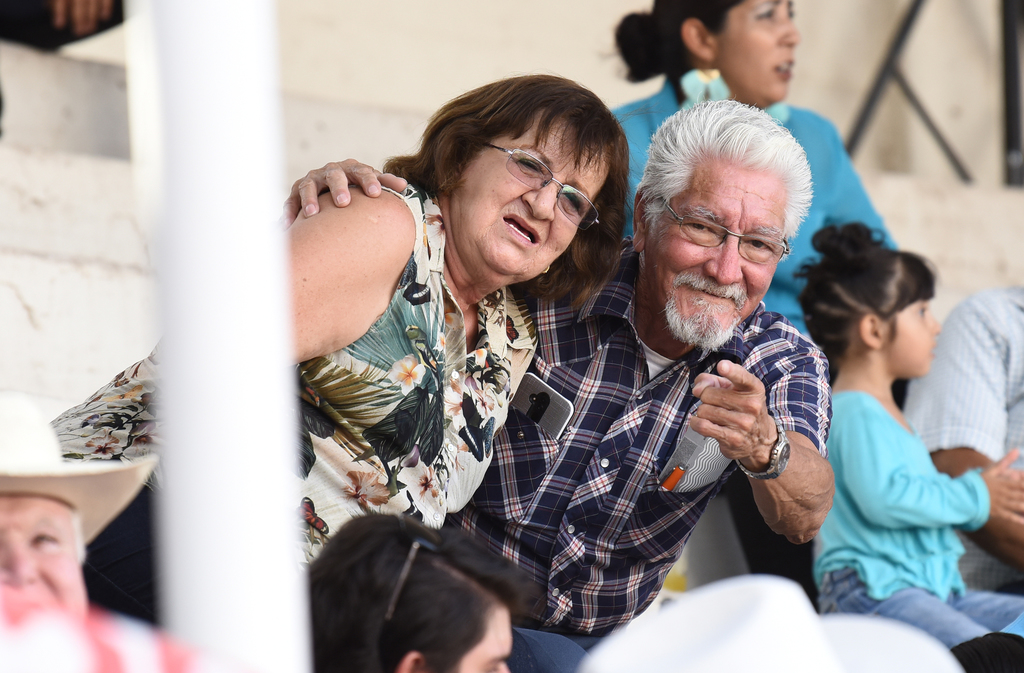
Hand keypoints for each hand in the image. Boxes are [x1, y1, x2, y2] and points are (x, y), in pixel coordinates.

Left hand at [48, 0, 111, 35]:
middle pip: (79, 1)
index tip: (59, 25)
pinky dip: (106, 7)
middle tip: (78, 32)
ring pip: (93, 1)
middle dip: (79, 18)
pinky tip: (104, 17)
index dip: (59, 11)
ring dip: (92, 17)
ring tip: (89, 29)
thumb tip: (49, 9)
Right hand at [281, 160, 407, 225]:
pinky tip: (286, 225)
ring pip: (308, 186)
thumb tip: (405, 187)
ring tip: (312, 213)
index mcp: (351, 169)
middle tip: (344, 203)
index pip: (362, 172)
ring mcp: (312, 180)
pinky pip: (290, 201)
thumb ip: (386, 183)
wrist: (331, 184)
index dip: (368, 181)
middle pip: (334, 175)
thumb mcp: (371, 183)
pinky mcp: (296, 191)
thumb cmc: (356, 186)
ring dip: (309, 198)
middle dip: (338, 187)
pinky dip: (289, 212)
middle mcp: (330, 171)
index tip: (375, 193)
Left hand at [690, 360, 776, 471]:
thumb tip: (698, 388)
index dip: (730, 371)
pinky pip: (703, 426)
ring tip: (714, 414)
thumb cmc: (743, 409)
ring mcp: (743, 423)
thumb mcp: (733, 389)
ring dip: (703, 412)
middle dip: (706, 397)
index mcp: (753, 389)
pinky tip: (701, 421)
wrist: (760, 439)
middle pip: (709, 394)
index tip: (722, 366)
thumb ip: (712, 380)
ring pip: (704, 410)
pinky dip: (696, 422)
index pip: (742, 377)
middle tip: (716, 402)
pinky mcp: (732, 438)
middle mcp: (751, 405)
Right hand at [981, 449, 1023, 526]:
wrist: (963, 494)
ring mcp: (1000, 503)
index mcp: (1003, 483)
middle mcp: (1003, 494)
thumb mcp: (991, 470)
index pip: (1021, 484)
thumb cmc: (978, 481)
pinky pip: (1009, 516)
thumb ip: (1005, 461)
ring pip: (1018, 506)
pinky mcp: (996, 512)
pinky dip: (1017, 519)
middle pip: (1022, 495)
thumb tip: (1017, 450)